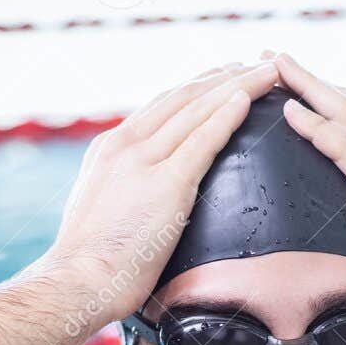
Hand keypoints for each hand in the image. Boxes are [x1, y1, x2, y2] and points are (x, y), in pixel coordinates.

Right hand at [42, 61, 279, 330]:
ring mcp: (144, 161)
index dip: (199, 86)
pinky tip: (248, 100)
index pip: (163, 105)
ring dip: (237, 86)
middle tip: (258, 63)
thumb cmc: (90, 262)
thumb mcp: (104, 208)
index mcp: (112, 147)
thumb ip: (126, 189)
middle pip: (184, 97)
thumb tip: (146, 196)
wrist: (77, 281)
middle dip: (225, 76)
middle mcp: (126, 144)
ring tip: (268, 72)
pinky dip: (226, 116)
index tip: (226, 75)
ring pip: (197, 109)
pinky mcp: (164, 184)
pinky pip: (202, 141)